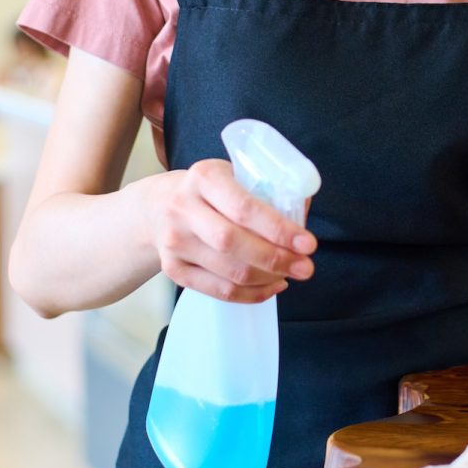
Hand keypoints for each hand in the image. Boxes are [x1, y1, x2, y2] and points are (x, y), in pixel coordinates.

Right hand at [146, 160, 316, 303]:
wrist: (159, 206)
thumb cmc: (211, 190)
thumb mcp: (233, 174)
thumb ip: (266, 190)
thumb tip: (302, 212)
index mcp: (204, 177)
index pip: (244, 208)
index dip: (279, 229)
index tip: (308, 243)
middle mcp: (183, 208)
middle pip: (233, 243)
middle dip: (276, 259)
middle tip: (306, 267)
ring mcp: (175, 241)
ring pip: (228, 271)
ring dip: (267, 278)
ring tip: (291, 274)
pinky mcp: (173, 269)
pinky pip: (218, 290)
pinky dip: (251, 293)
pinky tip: (272, 285)